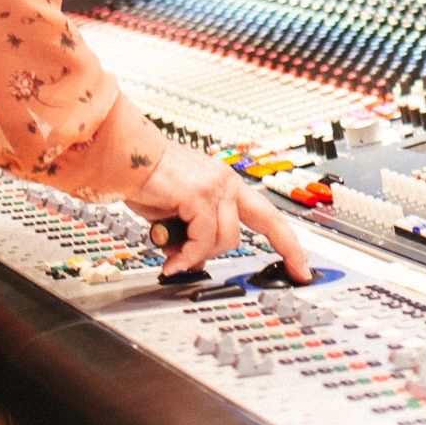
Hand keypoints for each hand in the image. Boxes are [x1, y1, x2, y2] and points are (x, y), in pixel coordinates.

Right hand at [126, 146, 313, 282]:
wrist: (124, 158)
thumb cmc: (145, 181)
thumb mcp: (177, 212)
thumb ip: (192, 232)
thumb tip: (192, 258)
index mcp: (226, 184)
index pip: (269, 216)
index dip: (288, 243)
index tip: (301, 266)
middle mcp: (226, 182)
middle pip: (256, 228)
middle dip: (242, 253)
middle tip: (227, 266)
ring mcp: (215, 187)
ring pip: (227, 238)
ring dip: (200, 254)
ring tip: (176, 255)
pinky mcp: (198, 195)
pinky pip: (203, 238)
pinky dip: (188, 253)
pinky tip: (173, 259)